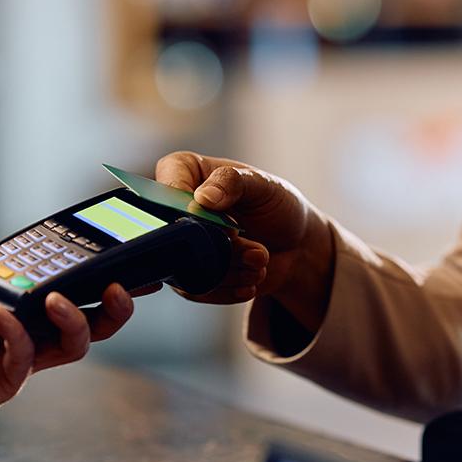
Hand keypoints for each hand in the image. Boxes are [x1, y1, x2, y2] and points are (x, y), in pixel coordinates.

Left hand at [0, 214, 135, 419]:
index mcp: (22, 295)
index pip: (74, 284)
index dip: (103, 272)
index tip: (124, 255)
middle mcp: (31, 326)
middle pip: (96, 321)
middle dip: (118, 306)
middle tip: (119, 287)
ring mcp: (22, 354)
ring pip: (77, 343)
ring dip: (77, 319)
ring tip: (57, 300)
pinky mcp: (6, 380)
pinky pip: (28, 357)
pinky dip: (18, 333)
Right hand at [154, 151, 334, 331]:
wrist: (296, 245)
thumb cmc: (276, 205)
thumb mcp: (263, 185)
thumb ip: (233, 182)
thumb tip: (203, 198)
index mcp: (183, 171)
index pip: (165, 189)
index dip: (194, 213)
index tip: (230, 226)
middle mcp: (173, 208)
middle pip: (174, 236)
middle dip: (221, 247)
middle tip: (252, 247)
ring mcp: (180, 243)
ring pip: (185, 267)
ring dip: (230, 270)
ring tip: (260, 259)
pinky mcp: (189, 274)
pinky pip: (194, 290)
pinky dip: (228, 288)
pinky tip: (251, 278)